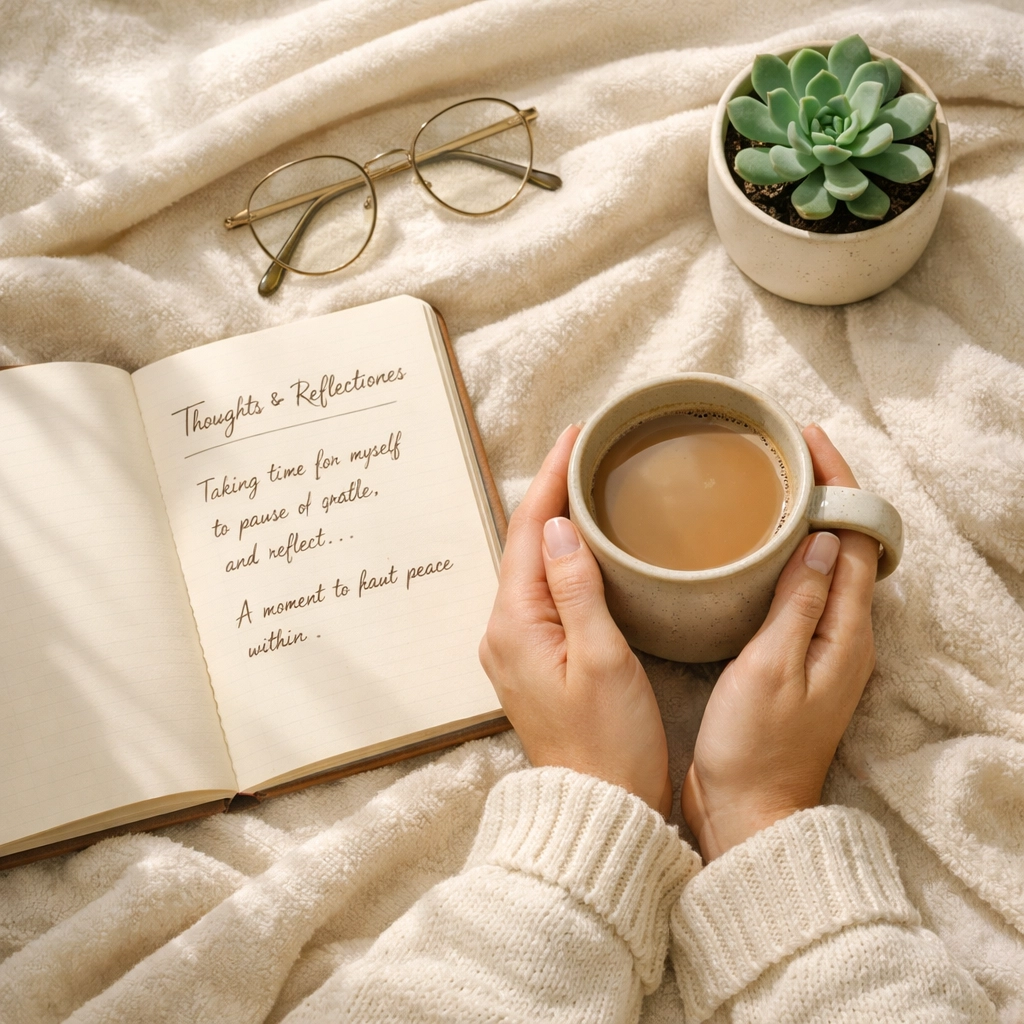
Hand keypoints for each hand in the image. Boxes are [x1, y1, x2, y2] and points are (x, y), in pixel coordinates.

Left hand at [479, 424, 671, 816]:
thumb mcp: (603, 660)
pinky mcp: (534, 662)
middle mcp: (504, 632)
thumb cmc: (610, 743)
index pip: (527, 534)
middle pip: (523, 545)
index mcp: (515, 626)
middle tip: (586, 451)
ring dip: (554, 524)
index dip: (551, 481)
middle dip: (551, 494)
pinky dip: (560, 560)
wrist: (598, 808)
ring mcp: (516, 648)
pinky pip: (541, 594)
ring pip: (532, 568)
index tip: (576, 438)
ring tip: (586, 484)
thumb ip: (578, 589)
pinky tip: (582, 547)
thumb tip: (559, 527)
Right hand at [682, 424, 878, 859]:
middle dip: (826, 495)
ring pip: (826, 566)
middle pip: (849, 547)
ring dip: (807, 523)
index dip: (839, 486)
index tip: (807, 443)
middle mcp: (843, 635)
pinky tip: (754, 550)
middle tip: (784, 455)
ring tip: (769, 487)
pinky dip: (788, 557)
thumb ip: (800, 601)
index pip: (859, 540)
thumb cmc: (754, 745)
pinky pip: (802, 591)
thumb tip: (825, 538)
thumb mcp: (772, 665)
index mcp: (846, 633)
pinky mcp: (792, 658)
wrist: (746, 811)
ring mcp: (819, 647)